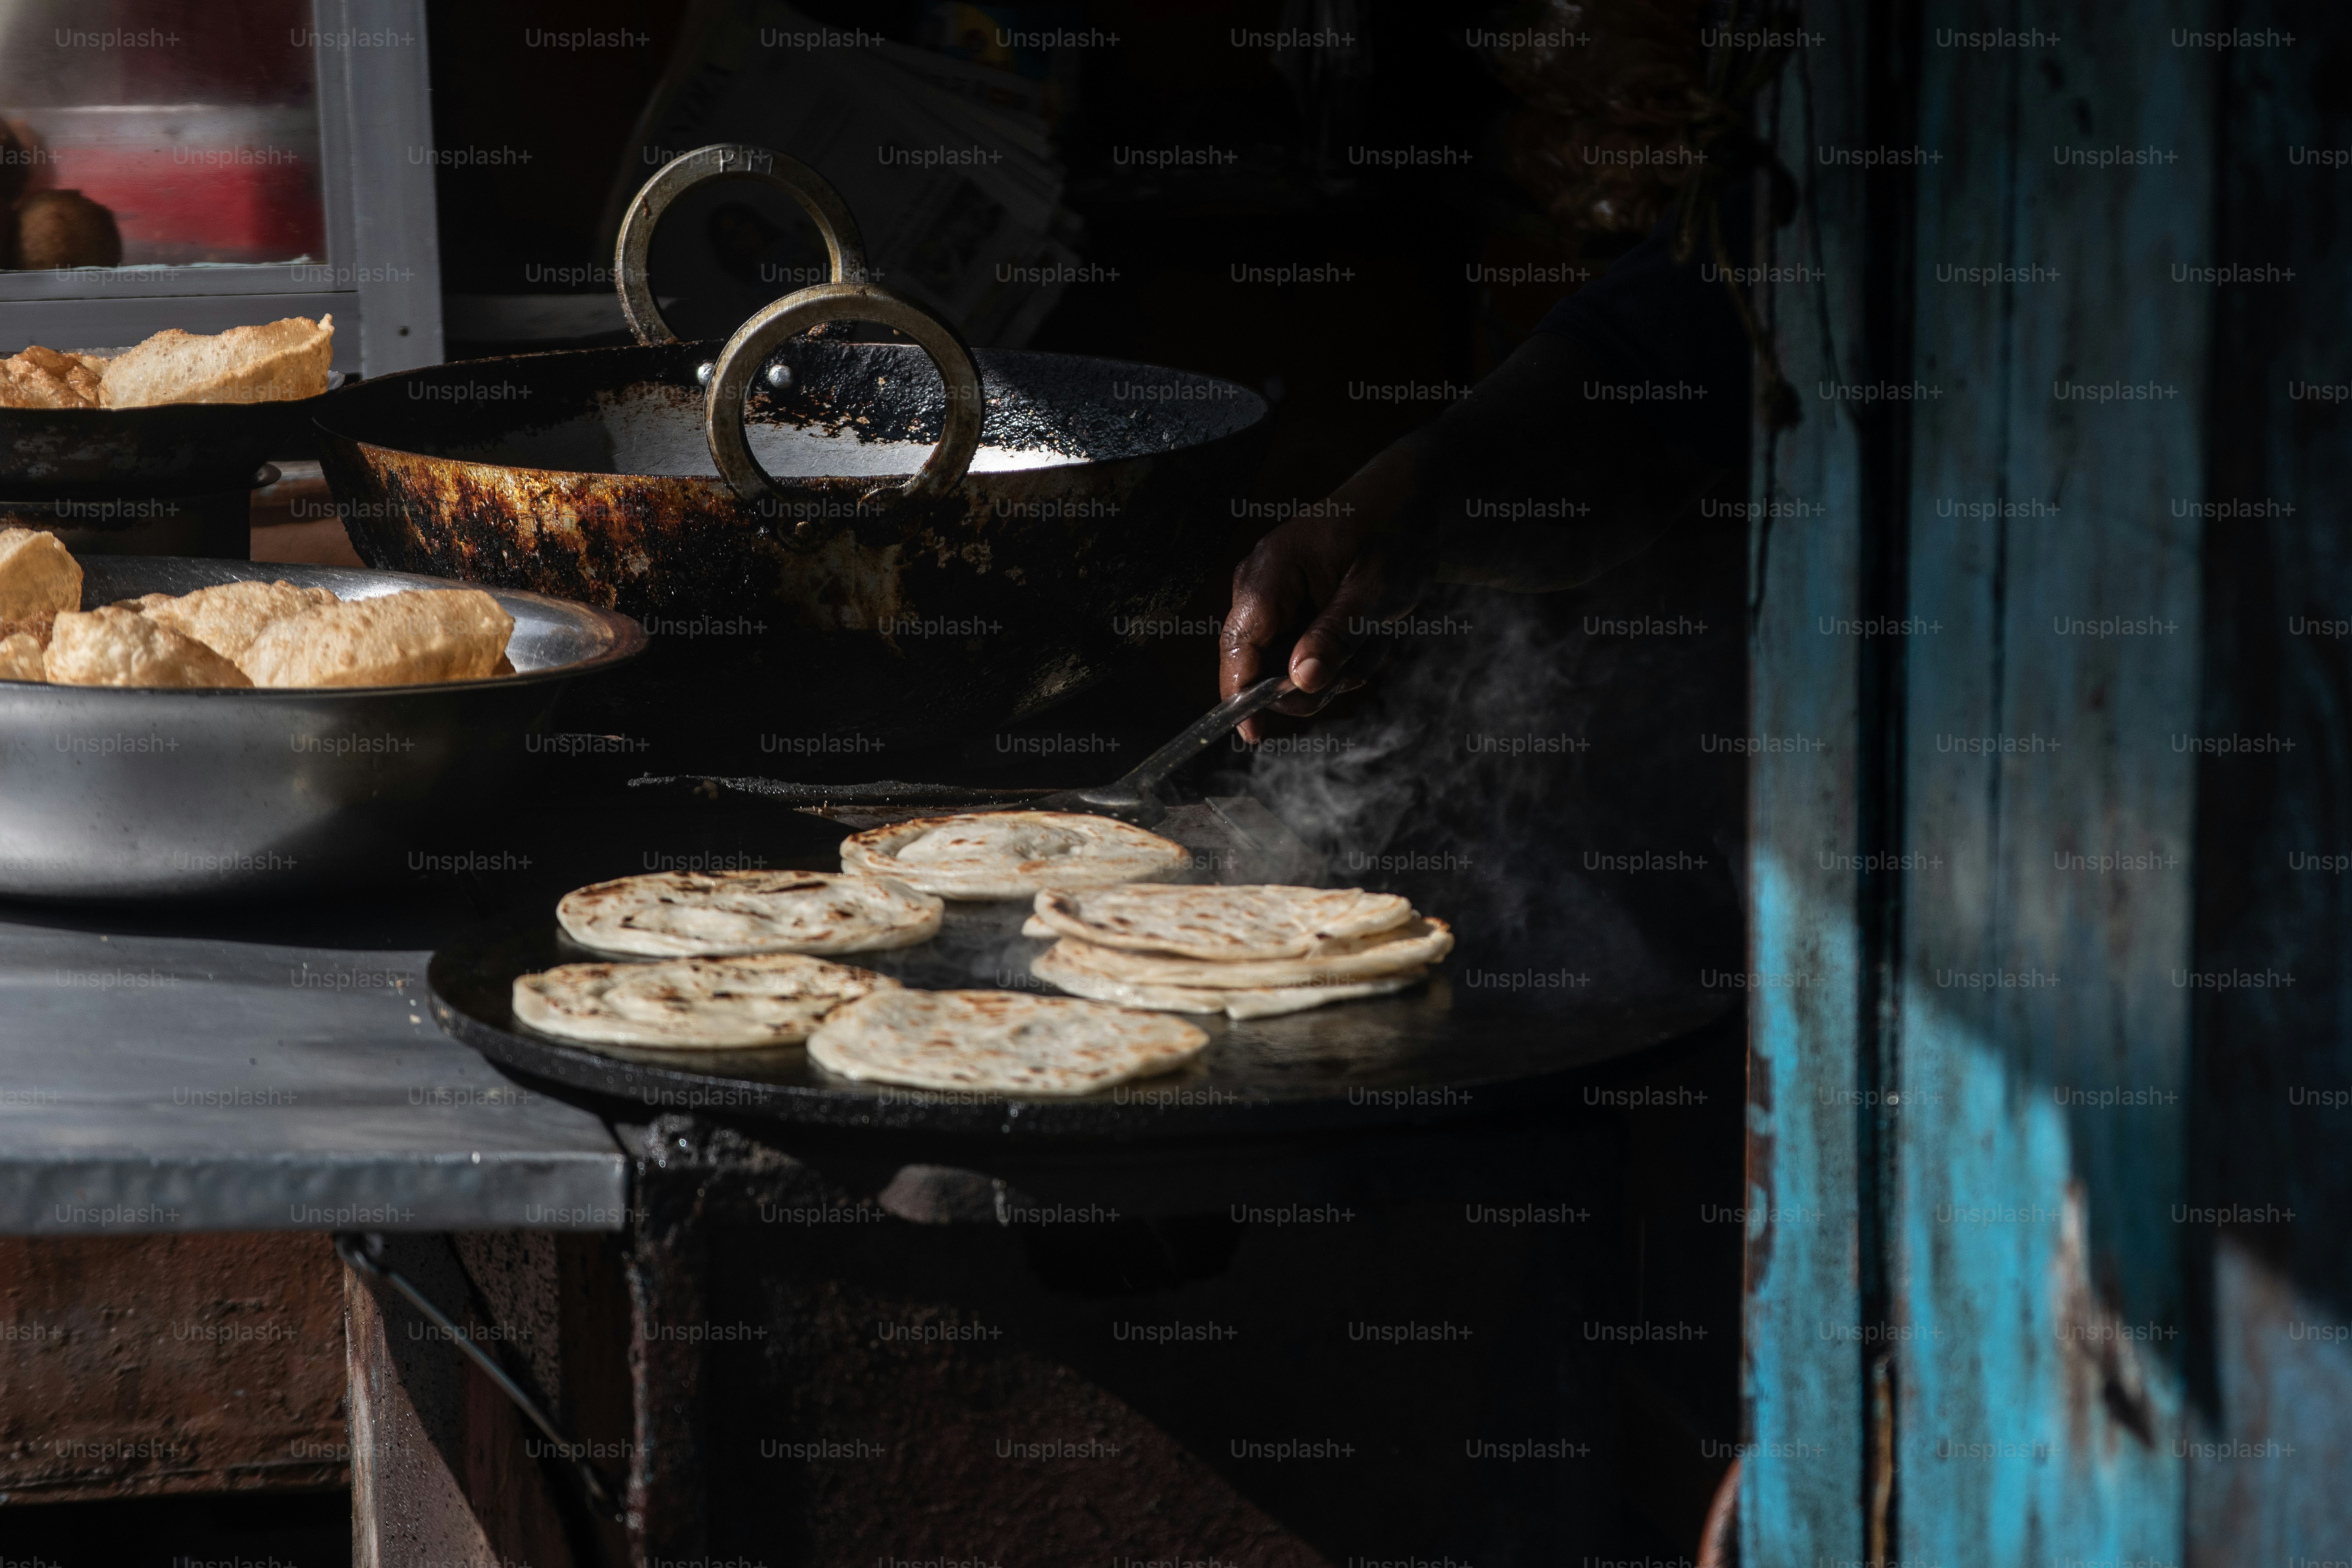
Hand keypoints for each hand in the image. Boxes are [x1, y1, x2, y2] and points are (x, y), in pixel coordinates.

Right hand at [1219, 508, 1386, 744]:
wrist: (1401, 510)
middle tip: (1362, 652)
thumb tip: (1300, 681)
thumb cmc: (1389, 537)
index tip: (1252, 735)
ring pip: (1290, 673)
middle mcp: (1259, 589)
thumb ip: (1335, 636)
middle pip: (1262, 668)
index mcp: (1270, 570)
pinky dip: (1341, 660)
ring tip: (1372, 633)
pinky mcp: (1287, 619)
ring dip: (1338, 668)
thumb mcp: (1374, 590)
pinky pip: (1306, 664)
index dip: (1240, 692)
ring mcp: (1271, 606)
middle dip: (1316, 678)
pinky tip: (1365, 632)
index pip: (1240, 643)